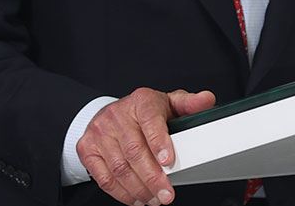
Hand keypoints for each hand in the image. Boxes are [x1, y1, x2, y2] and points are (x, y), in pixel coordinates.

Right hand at [78, 87, 216, 205]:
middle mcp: (117, 115)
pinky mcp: (87, 149)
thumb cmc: (143, 112)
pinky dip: (121, 193)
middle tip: (167, 194)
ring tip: (154, 199)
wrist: (110, 114)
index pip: (150, 120)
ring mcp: (99, 132)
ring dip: (139, 189)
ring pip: (119, 168)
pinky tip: (136, 198)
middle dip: (153, 178)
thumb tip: (207, 100)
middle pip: (134, 151)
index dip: (159, 142)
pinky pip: (104, 177)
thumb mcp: (168, 103)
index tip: (169, 161)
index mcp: (141, 101)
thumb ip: (189, 104)